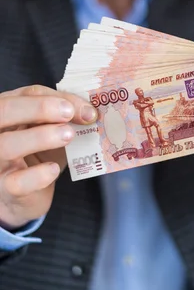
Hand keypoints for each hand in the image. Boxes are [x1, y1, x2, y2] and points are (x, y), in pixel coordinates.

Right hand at [0, 85, 96, 230]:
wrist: (22, 196)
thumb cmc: (36, 155)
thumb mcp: (49, 130)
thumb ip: (63, 117)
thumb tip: (89, 112)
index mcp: (6, 112)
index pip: (26, 94)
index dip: (55, 97)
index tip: (86, 109)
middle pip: (4, 110)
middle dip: (39, 108)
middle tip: (69, 113)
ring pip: (6, 144)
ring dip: (40, 137)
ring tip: (68, 136)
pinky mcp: (5, 189)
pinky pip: (16, 181)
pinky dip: (38, 175)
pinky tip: (53, 169)